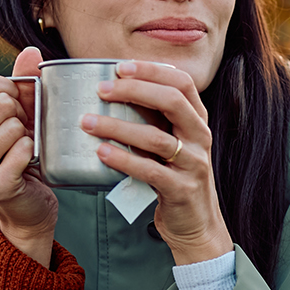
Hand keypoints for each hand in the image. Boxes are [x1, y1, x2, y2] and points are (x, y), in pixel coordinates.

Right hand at [0, 47, 58, 266]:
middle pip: (0, 104)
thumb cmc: (23, 155)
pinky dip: (32, 153)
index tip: (17, 107)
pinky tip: (29, 165)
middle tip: (24, 134)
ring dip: (29, 136)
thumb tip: (32, 51)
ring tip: (26, 150)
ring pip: (12, 127)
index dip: (8, 89)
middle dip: (23, 115)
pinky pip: (21, 150)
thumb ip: (23, 83)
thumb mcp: (22, 115)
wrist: (28, 207)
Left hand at [80, 61, 233, 264]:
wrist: (196, 223)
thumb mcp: (170, 142)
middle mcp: (200, 137)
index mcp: (197, 120)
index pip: (181, 82)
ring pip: (156, 138)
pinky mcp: (181, 190)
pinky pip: (150, 171)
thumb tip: (113, 91)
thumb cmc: (174, 176)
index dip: (152, 69)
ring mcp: (194, 164)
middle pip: (172, 101)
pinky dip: (124, 160)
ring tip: (88, 122)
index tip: (120, 66)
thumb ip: (152, 120)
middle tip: (101, 89)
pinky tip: (102, 152)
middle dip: (135, 89)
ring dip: (118, 126)